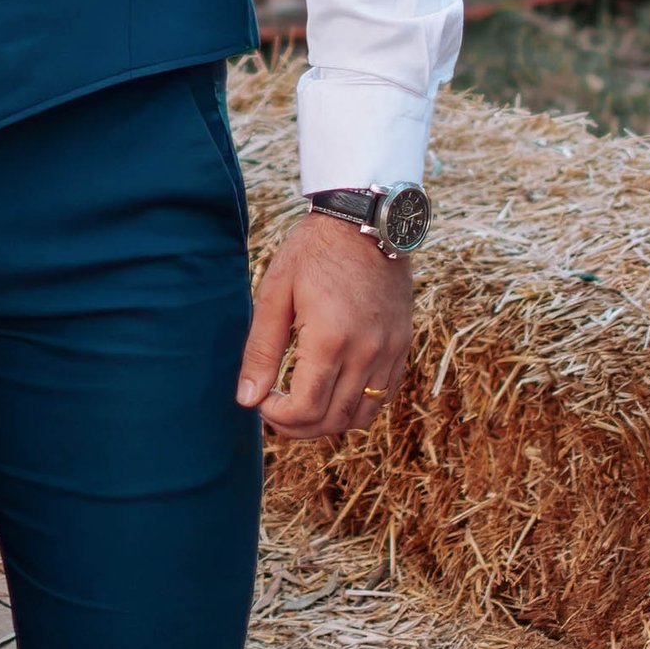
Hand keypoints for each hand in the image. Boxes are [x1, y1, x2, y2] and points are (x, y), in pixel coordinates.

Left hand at [236, 211, 414, 437]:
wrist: (366, 221)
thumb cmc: (313, 252)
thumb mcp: (275, 294)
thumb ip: (261, 351)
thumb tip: (247, 399)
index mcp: (330, 340)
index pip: (306, 410)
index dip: (277, 417)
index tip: (260, 401)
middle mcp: (366, 352)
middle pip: (333, 420)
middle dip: (298, 426)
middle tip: (275, 410)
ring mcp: (389, 350)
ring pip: (362, 415)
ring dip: (328, 422)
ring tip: (303, 405)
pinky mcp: (402, 344)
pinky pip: (384, 395)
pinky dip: (358, 405)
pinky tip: (333, 390)